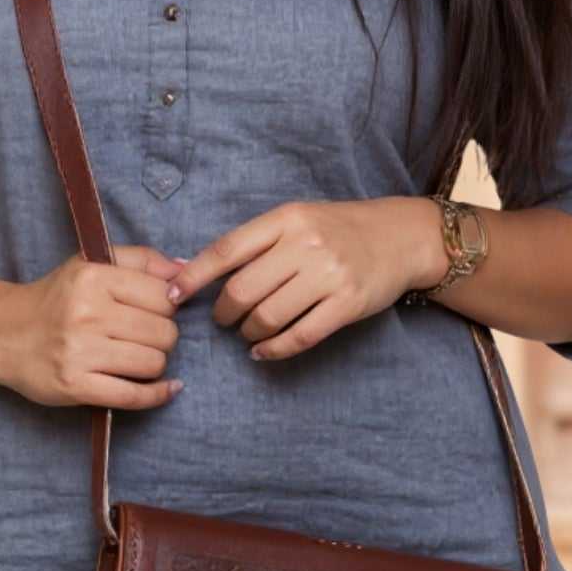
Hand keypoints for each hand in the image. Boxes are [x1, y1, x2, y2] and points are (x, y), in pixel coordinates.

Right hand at [0, 245, 183, 410]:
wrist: (2, 333)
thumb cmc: (56, 298)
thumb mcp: (92, 263)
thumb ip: (142, 260)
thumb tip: (186, 267)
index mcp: (93, 276)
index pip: (164, 295)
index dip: (168, 305)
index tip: (154, 310)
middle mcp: (86, 312)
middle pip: (164, 332)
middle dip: (162, 336)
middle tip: (143, 336)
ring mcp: (79, 352)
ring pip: (153, 362)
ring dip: (154, 364)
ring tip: (137, 357)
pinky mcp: (74, 386)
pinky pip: (134, 396)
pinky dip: (157, 395)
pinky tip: (167, 389)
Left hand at [166, 198, 441, 360]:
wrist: (399, 236)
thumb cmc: (337, 228)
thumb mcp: (296, 219)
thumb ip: (253, 242)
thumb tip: (189, 266)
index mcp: (286, 218)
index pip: (227, 250)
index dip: (193, 276)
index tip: (171, 296)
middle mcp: (305, 244)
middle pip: (243, 290)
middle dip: (224, 313)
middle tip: (223, 320)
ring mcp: (329, 275)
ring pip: (268, 316)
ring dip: (249, 332)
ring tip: (248, 333)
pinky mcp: (348, 304)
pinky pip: (300, 336)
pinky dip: (274, 350)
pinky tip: (263, 351)